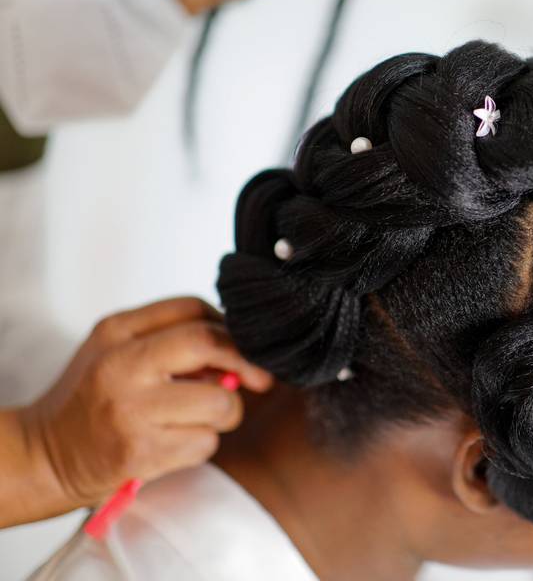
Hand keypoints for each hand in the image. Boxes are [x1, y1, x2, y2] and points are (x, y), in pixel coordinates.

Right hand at [18, 297, 272, 511]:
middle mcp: (120, 365)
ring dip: (224, 414)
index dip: (231, 327)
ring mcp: (129, 410)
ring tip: (197, 418)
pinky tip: (174, 444)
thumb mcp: (119, 351)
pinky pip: (205, 443)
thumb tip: (242, 349)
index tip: (244, 346)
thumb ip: (174, 339)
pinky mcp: (139, 452)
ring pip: (220, 402)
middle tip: (258, 379)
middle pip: (209, 343)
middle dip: (246, 362)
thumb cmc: (96, 399)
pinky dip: (201, 444)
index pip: (193, 308)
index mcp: (117, 331)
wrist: (44, 454)